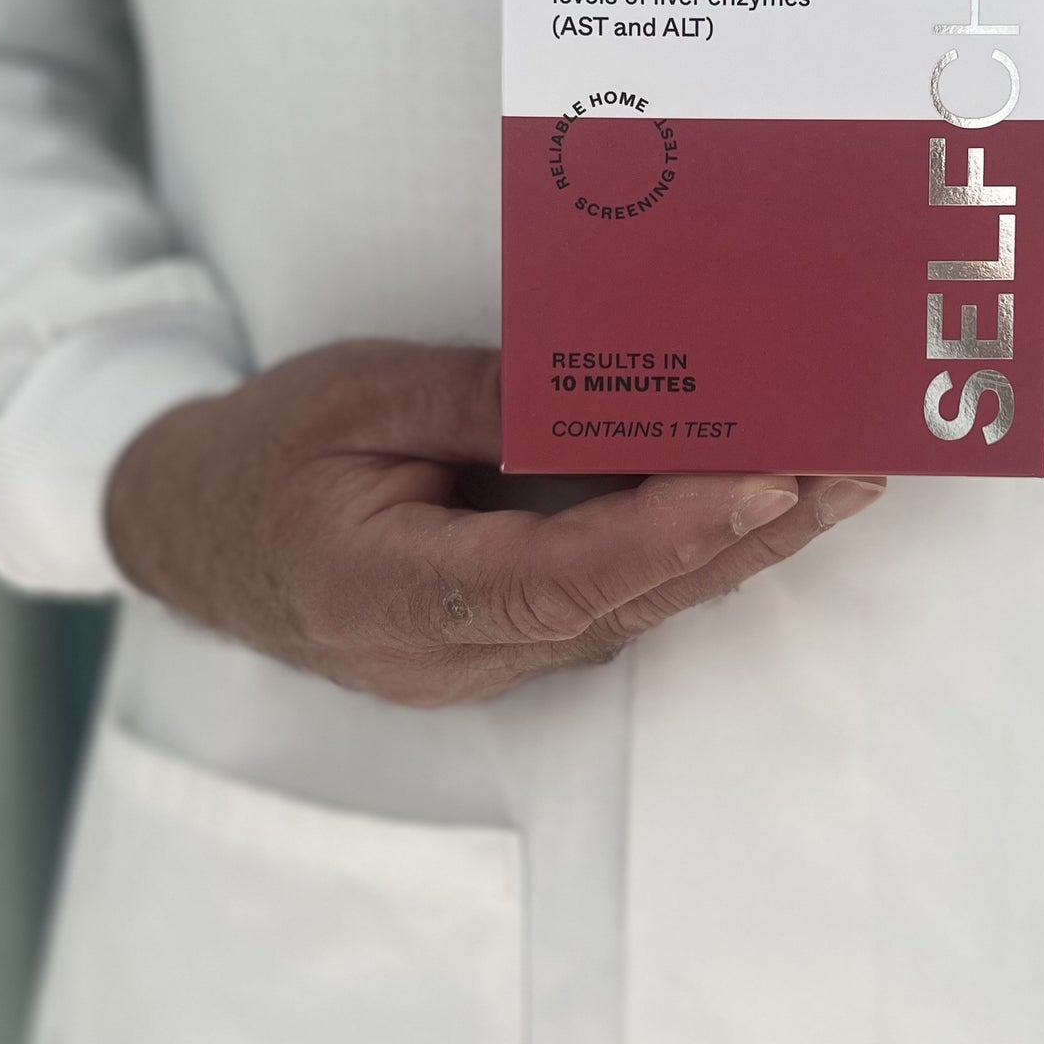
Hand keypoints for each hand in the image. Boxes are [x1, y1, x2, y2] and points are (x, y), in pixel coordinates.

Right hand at [105, 340, 880, 706]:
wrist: (194, 529)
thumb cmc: (263, 456)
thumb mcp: (362, 395)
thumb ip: (488, 401)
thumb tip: (614, 384)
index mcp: (388, 592)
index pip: (555, 581)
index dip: (667, 537)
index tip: (763, 480)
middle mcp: (449, 652)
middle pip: (623, 605)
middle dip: (747, 537)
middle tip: (850, 469)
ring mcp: (479, 659)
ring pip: (631, 611)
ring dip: (736, 547)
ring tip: (836, 477)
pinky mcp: (502, 639)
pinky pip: (610, 600)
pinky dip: (685, 551)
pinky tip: (751, 498)